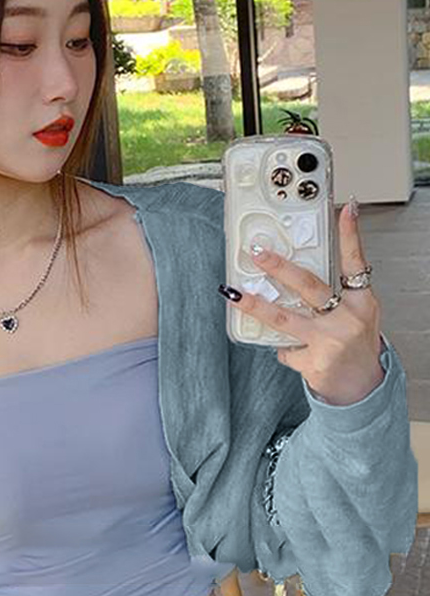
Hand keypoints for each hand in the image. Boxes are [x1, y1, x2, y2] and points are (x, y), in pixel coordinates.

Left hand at [221, 197, 384, 405]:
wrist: (362, 387)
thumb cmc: (355, 345)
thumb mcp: (356, 313)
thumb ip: (336, 293)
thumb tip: (295, 271)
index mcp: (362, 301)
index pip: (356, 262)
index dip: (351, 235)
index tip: (345, 209)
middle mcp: (347, 318)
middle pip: (309, 285)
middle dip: (279, 267)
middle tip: (257, 253)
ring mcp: (329, 340)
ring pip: (284, 318)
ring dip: (255, 305)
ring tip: (233, 294)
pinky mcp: (313, 361)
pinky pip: (284, 348)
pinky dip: (283, 348)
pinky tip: (293, 351)